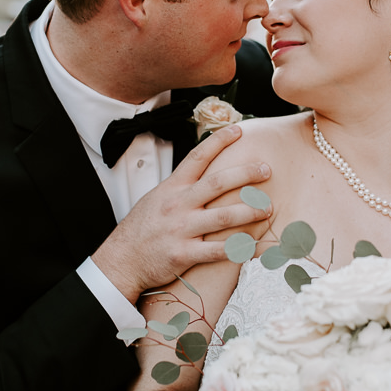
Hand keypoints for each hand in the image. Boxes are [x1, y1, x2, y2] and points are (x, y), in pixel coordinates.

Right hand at [91, 125, 271, 301]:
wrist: (122, 260)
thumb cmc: (142, 229)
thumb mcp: (157, 198)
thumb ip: (182, 186)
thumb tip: (205, 172)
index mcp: (172, 188)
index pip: (198, 157)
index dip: (219, 141)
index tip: (239, 129)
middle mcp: (178, 205)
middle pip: (218, 183)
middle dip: (246, 174)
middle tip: (267, 170)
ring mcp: (181, 229)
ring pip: (223, 217)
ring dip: (250, 211)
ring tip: (268, 209)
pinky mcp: (183, 254)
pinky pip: (217, 251)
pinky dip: (238, 248)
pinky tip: (255, 245)